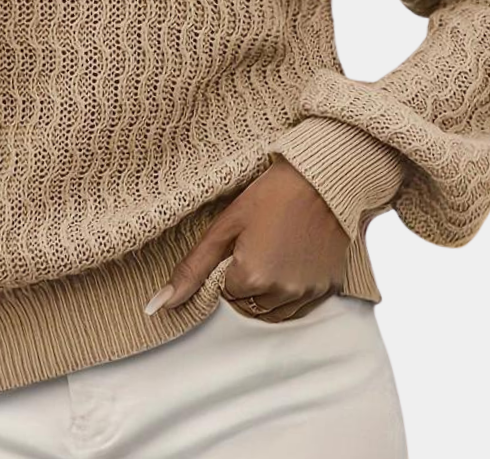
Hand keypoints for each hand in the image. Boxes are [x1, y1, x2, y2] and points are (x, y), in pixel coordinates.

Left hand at [145, 157, 349, 321]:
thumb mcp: (225, 226)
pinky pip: (301, 307)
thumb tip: (161, 304)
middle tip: (256, 244)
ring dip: (268, 290)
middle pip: (248, 305)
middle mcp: (281, 293)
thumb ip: (193, 269)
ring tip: (274, 249)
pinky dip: (292, 291)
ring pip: (273, 310)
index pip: (224, 294)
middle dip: (246, 282)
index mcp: (251, 278)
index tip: (240, 243)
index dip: (228, 267)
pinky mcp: (328, 288)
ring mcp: (307, 292)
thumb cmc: (272, 194)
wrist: (321, 179)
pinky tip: (292, 259)